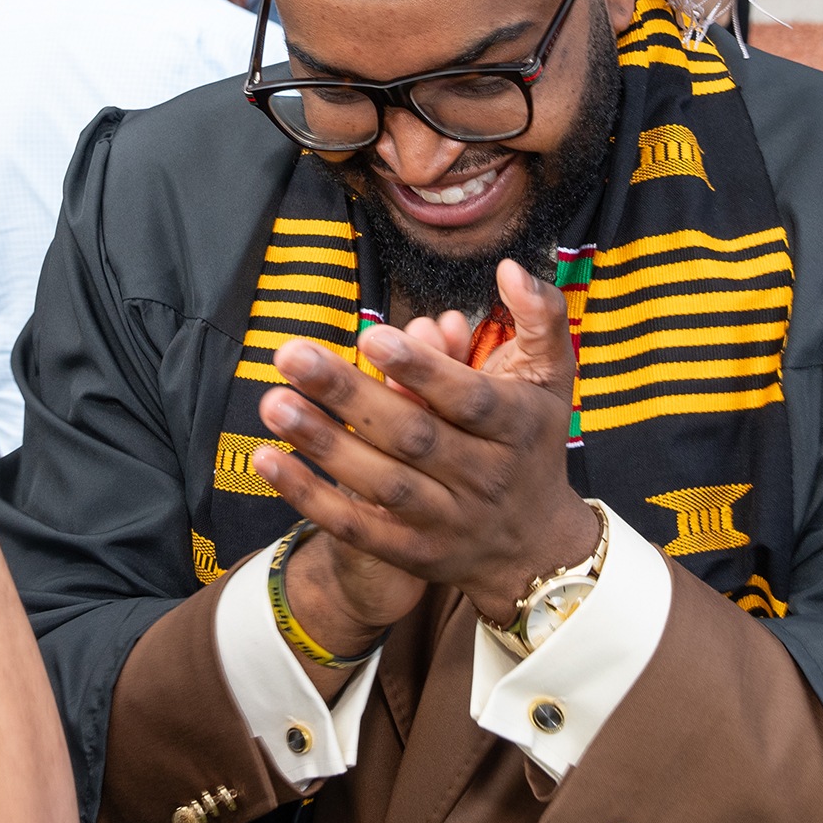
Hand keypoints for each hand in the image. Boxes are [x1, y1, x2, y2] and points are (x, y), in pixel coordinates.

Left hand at [254, 259, 593, 635]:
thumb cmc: (533, 442)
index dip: (421, 369)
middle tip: (292, 354)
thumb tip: (509, 269)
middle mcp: (484, 476)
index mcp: (517, 426)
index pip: (468, 398)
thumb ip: (540, 317)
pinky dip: (310, 496)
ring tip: (274, 402)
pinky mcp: (412, 553)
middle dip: (350, 396)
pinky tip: (269, 459)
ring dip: (324, 443)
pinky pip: (356, 527)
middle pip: (414, 437)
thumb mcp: (554, 378)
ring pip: (382, 483)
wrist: (537, 547)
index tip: (371, 334)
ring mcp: (447, 520)